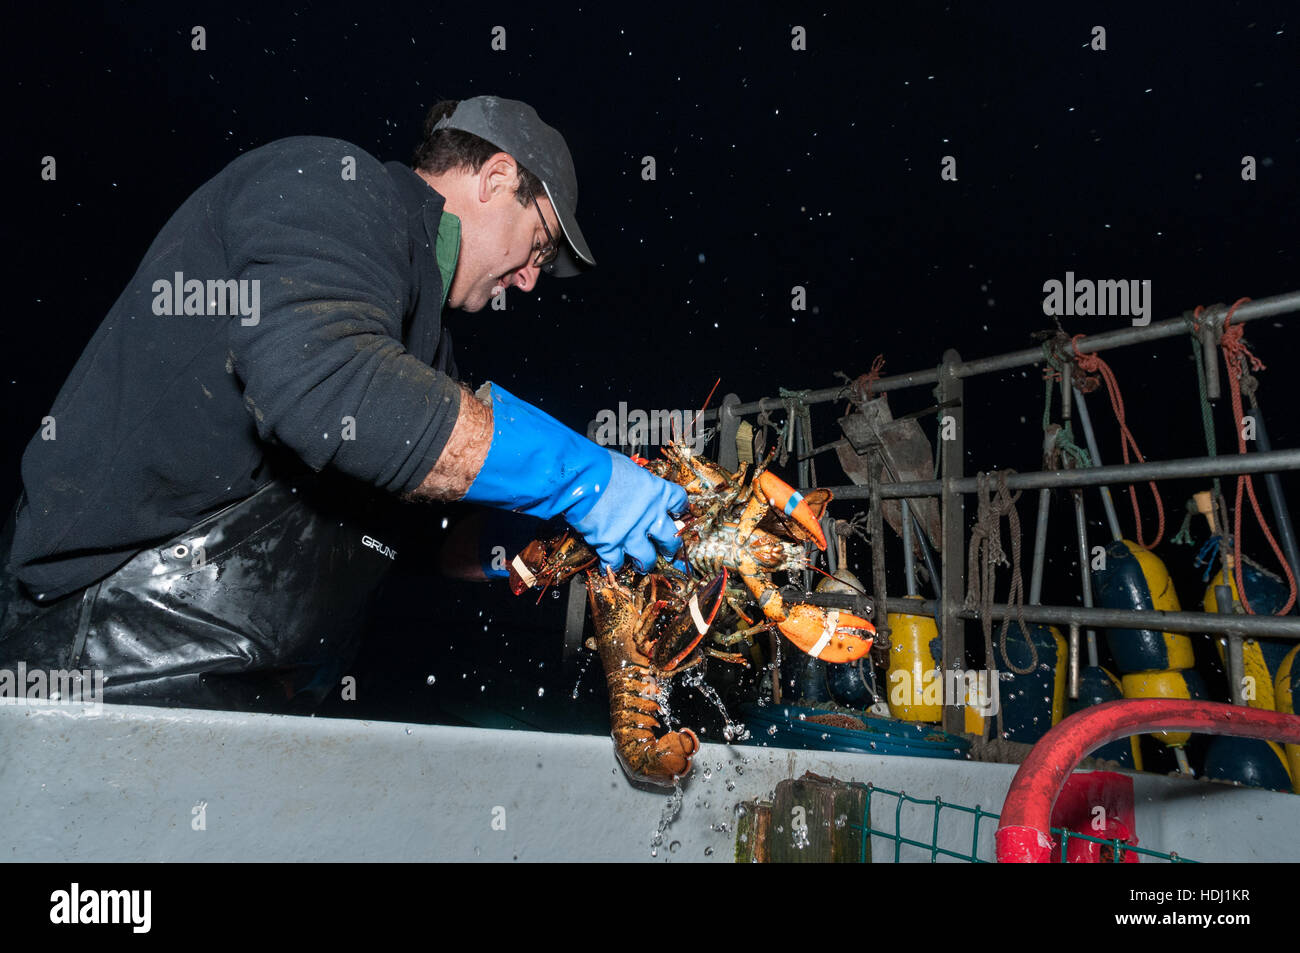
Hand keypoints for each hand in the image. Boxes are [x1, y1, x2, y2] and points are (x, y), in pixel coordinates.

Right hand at [567, 451, 686, 570]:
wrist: (582, 479)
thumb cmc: (602, 466)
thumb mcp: (629, 467)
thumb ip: (636, 482)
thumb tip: (632, 484)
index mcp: (657, 493)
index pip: (679, 502)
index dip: (679, 509)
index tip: (678, 514)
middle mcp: (649, 516)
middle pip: (670, 538)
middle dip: (670, 547)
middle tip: (668, 550)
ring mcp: (631, 533)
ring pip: (647, 558)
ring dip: (645, 563)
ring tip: (642, 565)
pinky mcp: (610, 545)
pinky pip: (615, 563)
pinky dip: (612, 566)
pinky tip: (609, 566)